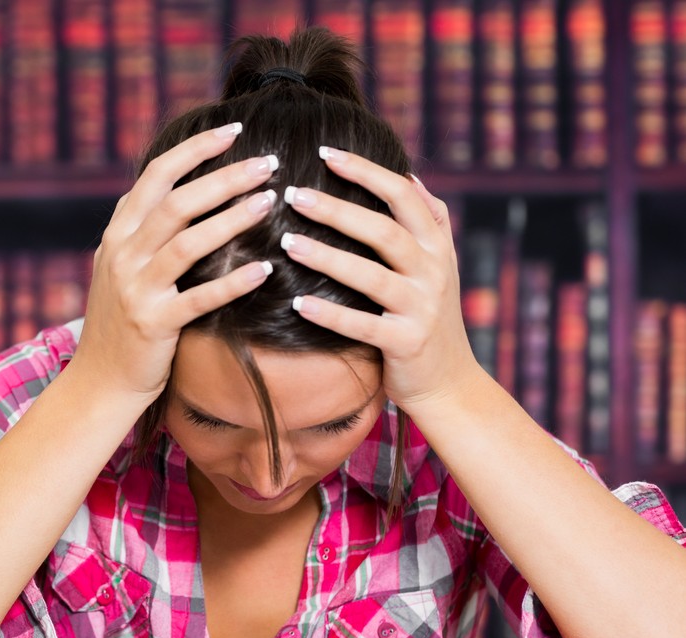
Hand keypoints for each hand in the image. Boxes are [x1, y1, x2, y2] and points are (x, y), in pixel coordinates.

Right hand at [69, 122, 279, 401]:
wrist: (98, 381)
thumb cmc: (122, 322)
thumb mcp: (121, 267)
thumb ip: (142, 229)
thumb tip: (177, 186)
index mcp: (118, 234)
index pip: (156, 176)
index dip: (195, 150)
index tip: (233, 131)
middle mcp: (123, 255)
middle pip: (177, 202)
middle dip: (225, 178)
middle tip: (268, 163)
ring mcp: (136, 290)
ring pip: (188, 243)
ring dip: (233, 219)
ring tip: (271, 202)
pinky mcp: (154, 324)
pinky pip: (199, 298)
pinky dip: (233, 282)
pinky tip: (265, 270)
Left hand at [277, 147, 484, 410]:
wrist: (450, 383)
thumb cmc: (429, 316)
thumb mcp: (439, 265)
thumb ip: (429, 221)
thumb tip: (409, 174)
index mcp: (436, 245)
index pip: (403, 194)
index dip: (366, 171)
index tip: (326, 153)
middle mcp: (433, 271)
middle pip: (384, 231)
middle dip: (338, 210)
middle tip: (293, 194)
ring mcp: (422, 308)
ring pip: (372, 276)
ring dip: (327, 258)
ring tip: (287, 243)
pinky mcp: (406, 344)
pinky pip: (363, 326)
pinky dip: (331, 314)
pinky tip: (298, 303)